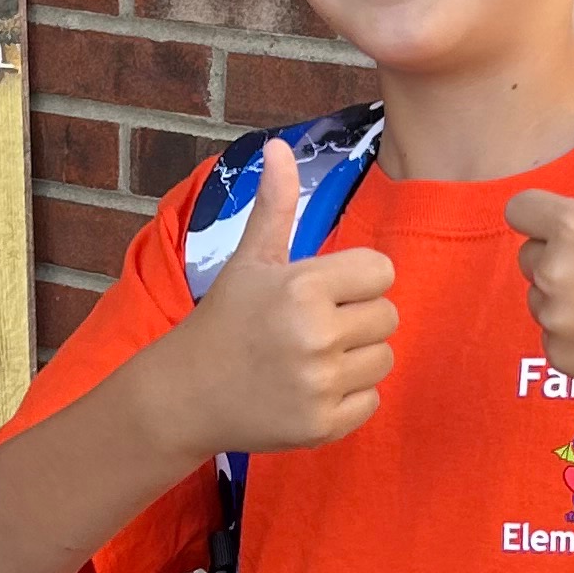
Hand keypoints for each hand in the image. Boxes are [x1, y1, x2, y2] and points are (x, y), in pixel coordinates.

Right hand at [154, 140, 398, 458]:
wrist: (185, 394)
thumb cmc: (225, 319)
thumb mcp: (249, 260)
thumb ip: (275, 206)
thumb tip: (280, 147)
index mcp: (303, 286)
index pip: (382, 272)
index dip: (356, 280)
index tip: (323, 292)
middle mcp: (315, 335)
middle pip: (388, 317)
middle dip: (357, 318)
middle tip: (312, 328)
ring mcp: (320, 384)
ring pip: (384, 359)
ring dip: (356, 358)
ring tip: (311, 358)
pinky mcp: (323, 425)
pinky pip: (371, 400)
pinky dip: (348, 397)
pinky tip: (309, 389)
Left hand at [505, 73, 573, 391]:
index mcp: (572, 227)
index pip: (520, 210)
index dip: (549, 218)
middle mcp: (555, 273)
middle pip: (528, 256)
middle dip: (560, 259)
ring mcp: (556, 319)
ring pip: (538, 298)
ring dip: (566, 298)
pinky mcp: (560, 357)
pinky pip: (550, 337)